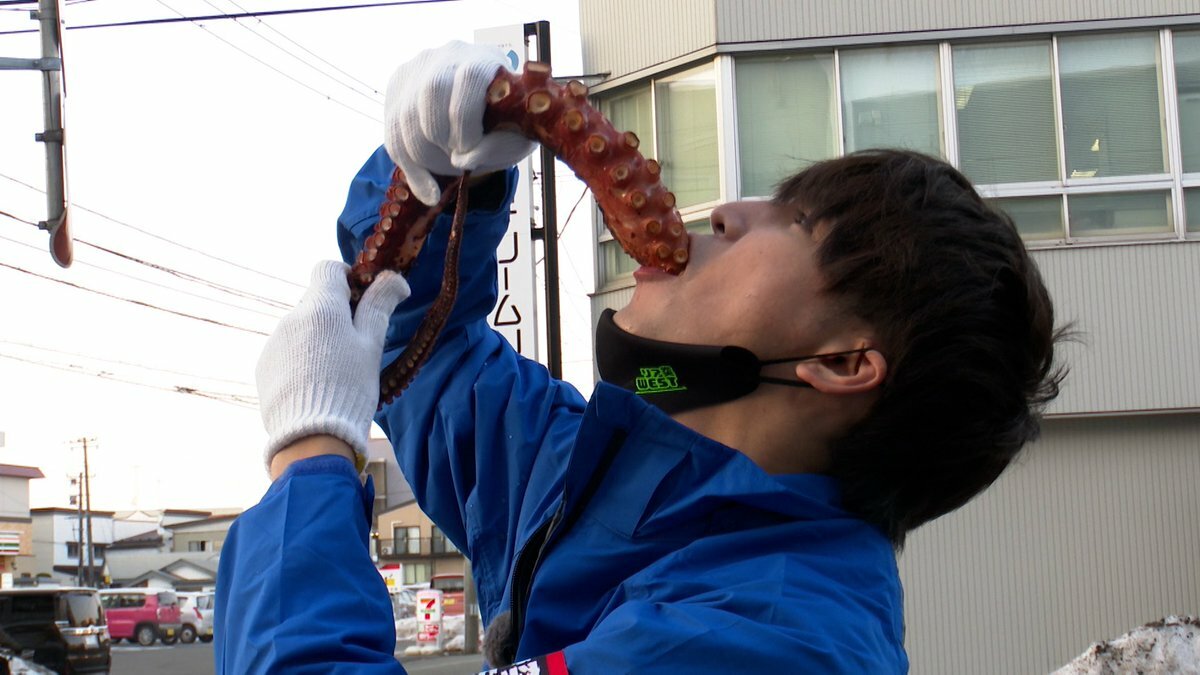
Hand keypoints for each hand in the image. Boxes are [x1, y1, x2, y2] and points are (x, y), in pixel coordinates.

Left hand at [256, 261, 409, 472]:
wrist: (311, 437)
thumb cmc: (350, 387)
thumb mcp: (371, 346)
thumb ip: (379, 306)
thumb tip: (395, 278)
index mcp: (320, 307)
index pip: (327, 269)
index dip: (347, 278)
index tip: (361, 300)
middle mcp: (291, 318)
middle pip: (316, 301)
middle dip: (335, 315)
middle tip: (355, 346)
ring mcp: (274, 342)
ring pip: (302, 327)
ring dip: (317, 338)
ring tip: (334, 373)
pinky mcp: (264, 366)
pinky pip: (287, 350)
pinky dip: (301, 359)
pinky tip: (315, 386)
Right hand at [384, 40, 536, 204]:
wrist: (485, 116)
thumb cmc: (506, 125)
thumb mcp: (517, 136)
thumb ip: (500, 144)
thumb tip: (464, 158)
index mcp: (483, 58)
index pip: (467, 78)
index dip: (465, 118)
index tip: (470, 149)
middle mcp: (446, 56)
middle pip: (430, 91)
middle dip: (441, 137)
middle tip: (457, 160)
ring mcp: (416, 69)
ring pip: (405, 114)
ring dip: (424, 154)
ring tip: (446, 170)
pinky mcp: (397, 89)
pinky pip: (392, 131)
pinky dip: (409, 167)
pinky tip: (428, 190)